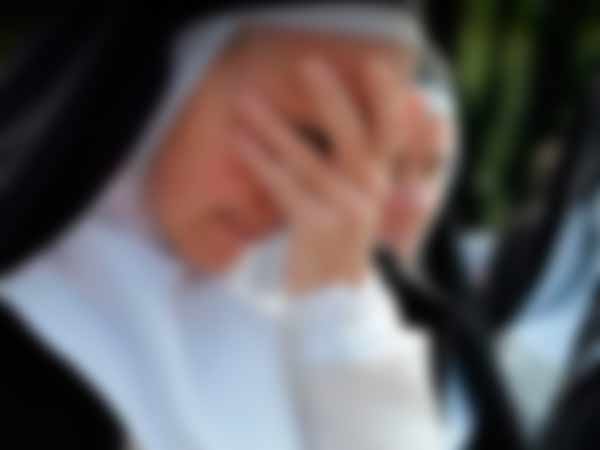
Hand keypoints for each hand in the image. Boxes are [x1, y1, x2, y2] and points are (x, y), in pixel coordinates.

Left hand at [234, 58, 415, 295]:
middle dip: (331, 98)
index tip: (373, 66)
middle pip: (353, 136)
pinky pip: (284, 185)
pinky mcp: (317, 227)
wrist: (329, 304)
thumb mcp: (351, 205)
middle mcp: (369, 193)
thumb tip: (333, 132)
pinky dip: (260, 161)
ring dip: (273, 128)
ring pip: (307, 159)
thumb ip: (348, 170)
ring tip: (246, 103)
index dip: (385, 99)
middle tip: (307, 66)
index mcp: (377, 183)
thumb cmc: (333, 246)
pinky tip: (240, 141)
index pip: (388, 134)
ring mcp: (346, 211)